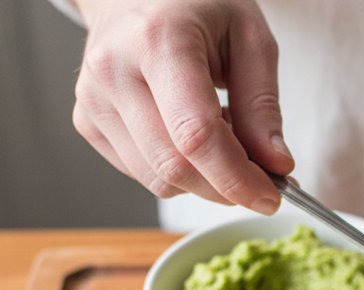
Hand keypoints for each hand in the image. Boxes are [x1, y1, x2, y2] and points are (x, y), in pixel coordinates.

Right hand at [70, 0, 292, 212]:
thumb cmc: (197, 7)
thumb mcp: (250, 39)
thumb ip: (263, 105)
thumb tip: (276, 167)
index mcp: (158, 41)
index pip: (196, 135)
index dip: (237, 178)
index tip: (271, 197)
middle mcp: (114, 71)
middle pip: (175, 166)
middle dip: (226, 187)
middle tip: (262, 176)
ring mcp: (93, 99)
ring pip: (158, 179)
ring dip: (204, 179)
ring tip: (222, 135)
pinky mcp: (87, 121)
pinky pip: (143, 173)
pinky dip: (178, 170)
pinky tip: (189, 134)